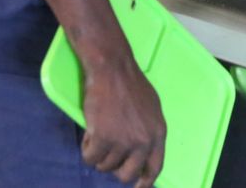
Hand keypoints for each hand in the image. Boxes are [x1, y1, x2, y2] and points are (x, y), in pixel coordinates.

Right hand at [81, 58, 165, 187]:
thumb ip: (148, 131)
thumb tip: (144, 151)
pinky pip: (90, 158)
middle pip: (126, 174)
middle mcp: (143, 141)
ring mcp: (123, 141)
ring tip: (99, 133)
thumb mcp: (151, 109)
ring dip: (99, 154)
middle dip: (114, 169)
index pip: (155, 167)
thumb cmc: (131, 85)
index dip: (145, 182)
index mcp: (158, 133)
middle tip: (108, 155)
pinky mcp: (103, 139)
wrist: (113, 70)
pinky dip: (87, 148)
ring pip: (104, 166)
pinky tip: (91, 131)